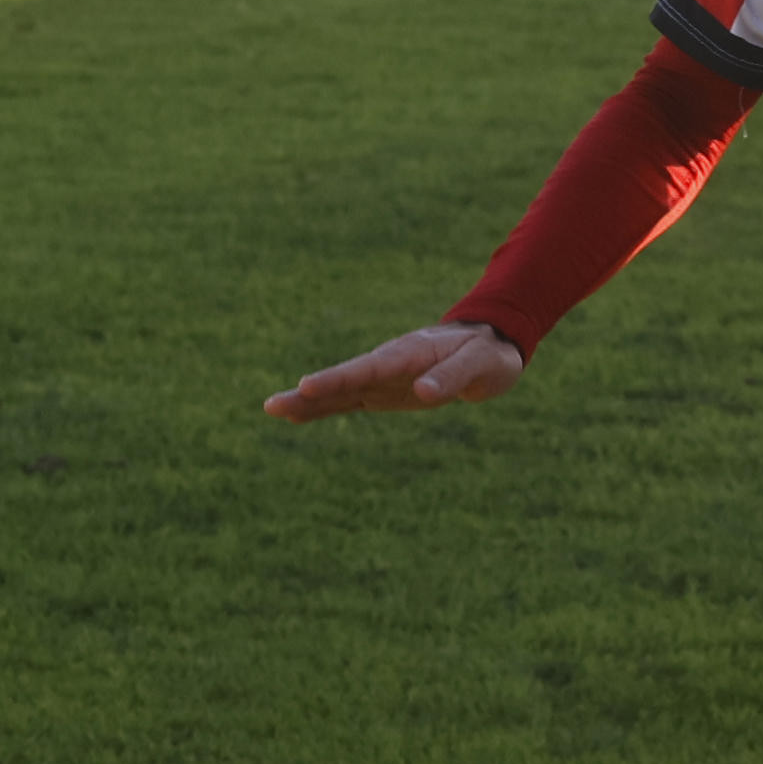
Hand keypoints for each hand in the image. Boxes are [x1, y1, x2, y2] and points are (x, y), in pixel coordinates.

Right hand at [262, 321, 521, 422]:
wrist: (490, 346)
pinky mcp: (382, 392)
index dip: (338, 377)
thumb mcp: (480, 363)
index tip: (309, 386)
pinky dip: (323, 409)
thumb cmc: (487, 353)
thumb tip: (422, 394)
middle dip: (310, 393)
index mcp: (407, 352)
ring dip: (308, 402)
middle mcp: (387, 363)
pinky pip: (349, 402)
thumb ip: (452, 377)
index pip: (369, 367)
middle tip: (273, 405)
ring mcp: (382, 378)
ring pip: (339, 392)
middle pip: (343, 380)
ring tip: (272, 410)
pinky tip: (297, 417)